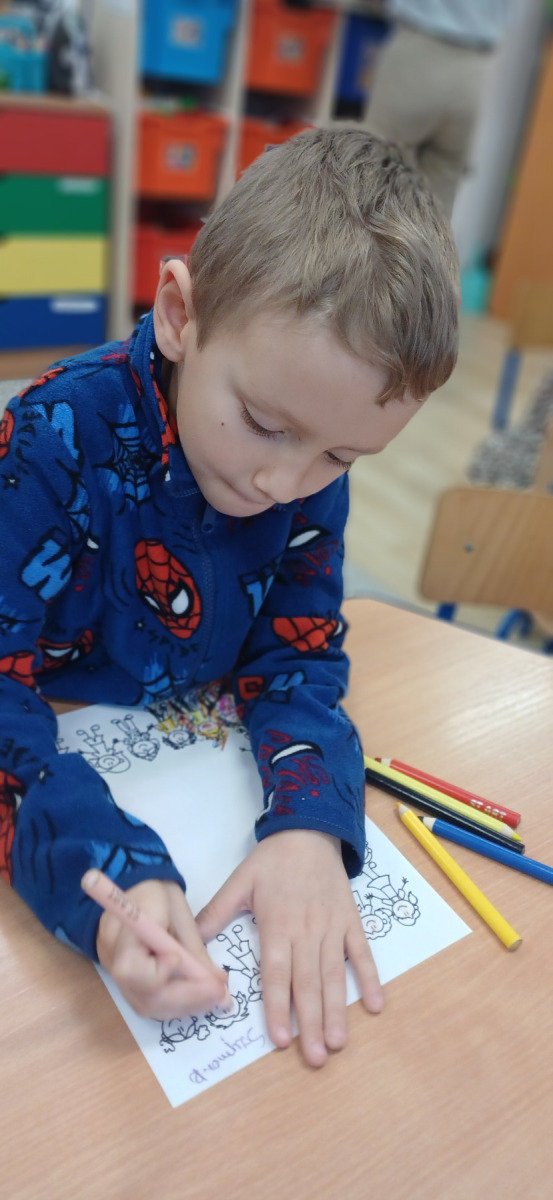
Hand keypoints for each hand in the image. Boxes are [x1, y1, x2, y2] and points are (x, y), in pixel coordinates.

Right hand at [96, 878, 228, 1018]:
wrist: (135, 889)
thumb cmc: (157, 894)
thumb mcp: (179, 912)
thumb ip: (194, 948)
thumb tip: (218, 981)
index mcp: (122, 932)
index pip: (130, 968)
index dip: (158, 974)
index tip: (181, 961)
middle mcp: (112, 960)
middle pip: (143, 996)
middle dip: (185, 999)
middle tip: (220, 995)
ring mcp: (117, 975)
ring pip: (147, 1006)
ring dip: (185, 1007)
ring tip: (216, 998)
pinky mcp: (127, 983)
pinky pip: (149, 1003)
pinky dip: (177, 1005)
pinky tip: (200, 997)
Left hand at [195, 830, 383, 1067]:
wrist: (310, 830)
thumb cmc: (272, 860)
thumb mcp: (239, 882)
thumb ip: (215, 914)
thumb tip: (189, 945)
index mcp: (277, 924)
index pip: (276, 974)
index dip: (278, 1007)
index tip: (280, 1038)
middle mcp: (306, 931)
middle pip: (308, 983)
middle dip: (311, 1022)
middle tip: (315, 1057)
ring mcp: (332, 927)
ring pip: (334, 974)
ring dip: (338, 1010)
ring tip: (339, 1042)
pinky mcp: (351, 921)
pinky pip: (362, 953)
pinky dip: (370, 978)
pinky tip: (374, 1005)